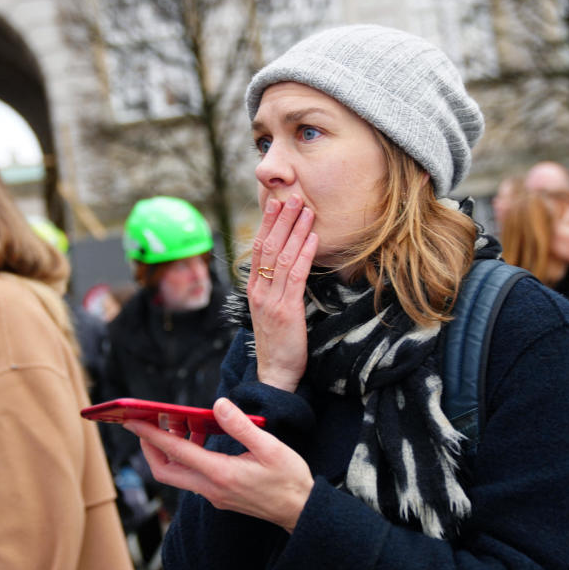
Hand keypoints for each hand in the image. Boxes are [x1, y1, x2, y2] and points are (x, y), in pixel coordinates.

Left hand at [129, 397, 314, 531]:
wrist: (300, 511)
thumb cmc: (288, 479)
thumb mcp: (270, 447)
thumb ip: (241, 425)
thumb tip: (218, 405)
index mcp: (220, 474)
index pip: (175, 452)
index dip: (152, 434)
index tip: (133, 420)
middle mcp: (210, 488)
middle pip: (165, 470)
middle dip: (150, 446)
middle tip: (146, 422)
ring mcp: (213, 495)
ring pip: (177, 475)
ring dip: (170, 451)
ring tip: (178, 423)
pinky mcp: (219, 496)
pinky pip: (192, 477)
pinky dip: (187, 457)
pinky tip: (201, 438)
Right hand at [248, 195, 318, 392]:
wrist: (275, 373)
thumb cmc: (279, 342)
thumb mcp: (272, 310)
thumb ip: (277, 287)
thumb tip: (289, 264)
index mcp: (254, 289)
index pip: (259, 248)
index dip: (267, 223)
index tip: (276, 202)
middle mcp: (259, 291)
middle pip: (268, 246)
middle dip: (281, 219)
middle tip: (292, 195)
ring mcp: (270, 300)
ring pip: (282, 257)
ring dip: (296, 230)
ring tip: (306, 209)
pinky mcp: (286, 310)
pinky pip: (295, 276)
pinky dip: (305, 254)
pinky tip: (313, 238)